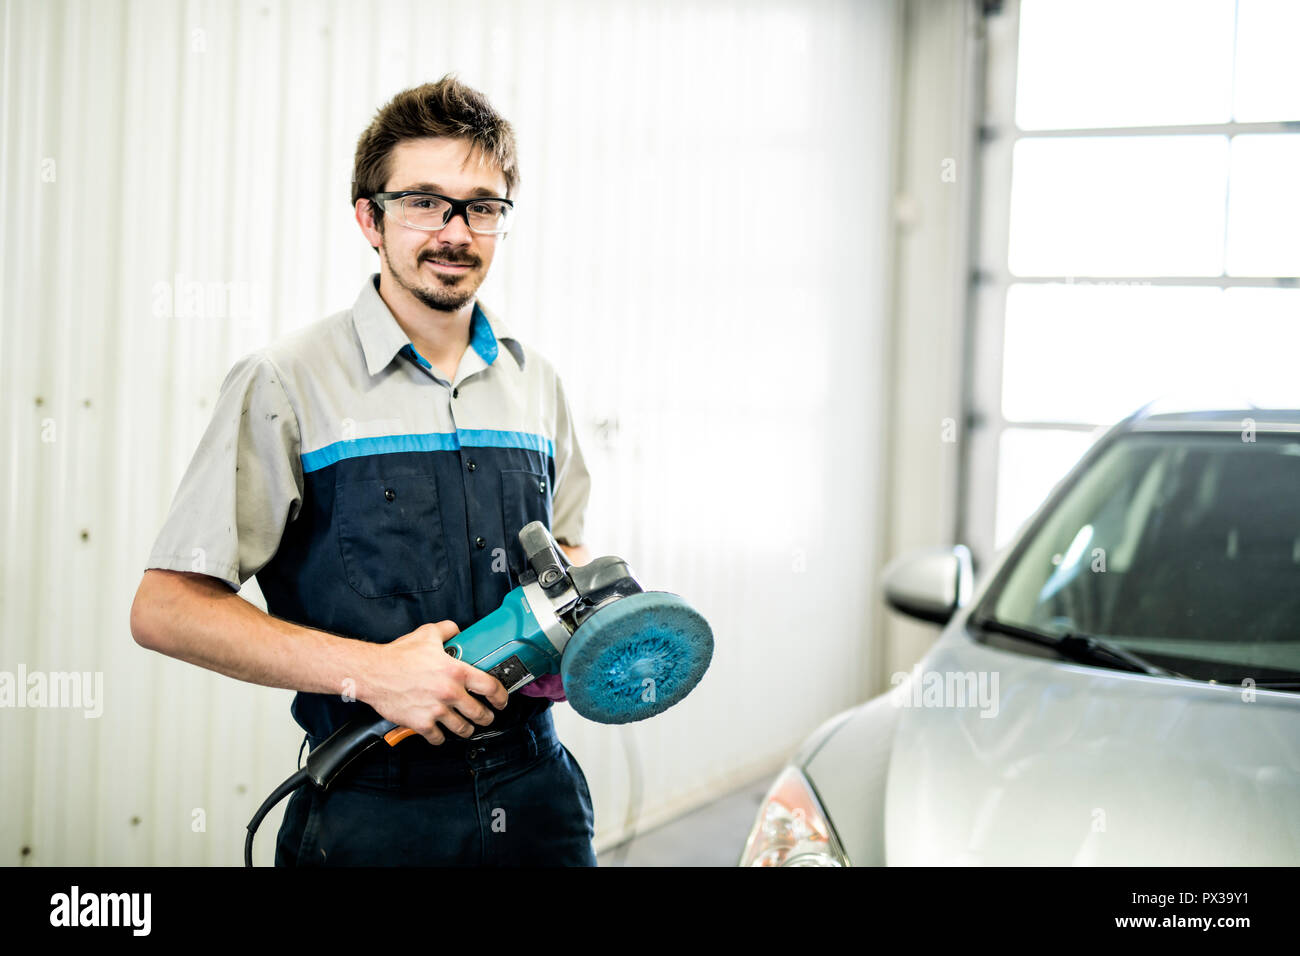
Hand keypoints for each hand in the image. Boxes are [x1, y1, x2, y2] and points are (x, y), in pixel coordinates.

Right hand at [363, 620, 508, 745]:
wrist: (373, 672)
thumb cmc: (398, 655)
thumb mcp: (427, 634)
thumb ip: (447, 630)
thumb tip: (457, 630)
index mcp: (456, 671)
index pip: (490, 687)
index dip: (501, 697)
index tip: (502, 701)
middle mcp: (450, 693)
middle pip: (480, 713)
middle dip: (486, 717)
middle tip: (486, 717)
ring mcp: (436, 711)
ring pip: (462, 729)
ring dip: (467, 730)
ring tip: (467, 728)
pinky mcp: (421, 724)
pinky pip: (438, 738)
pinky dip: (441, 738)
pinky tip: (441, 733)